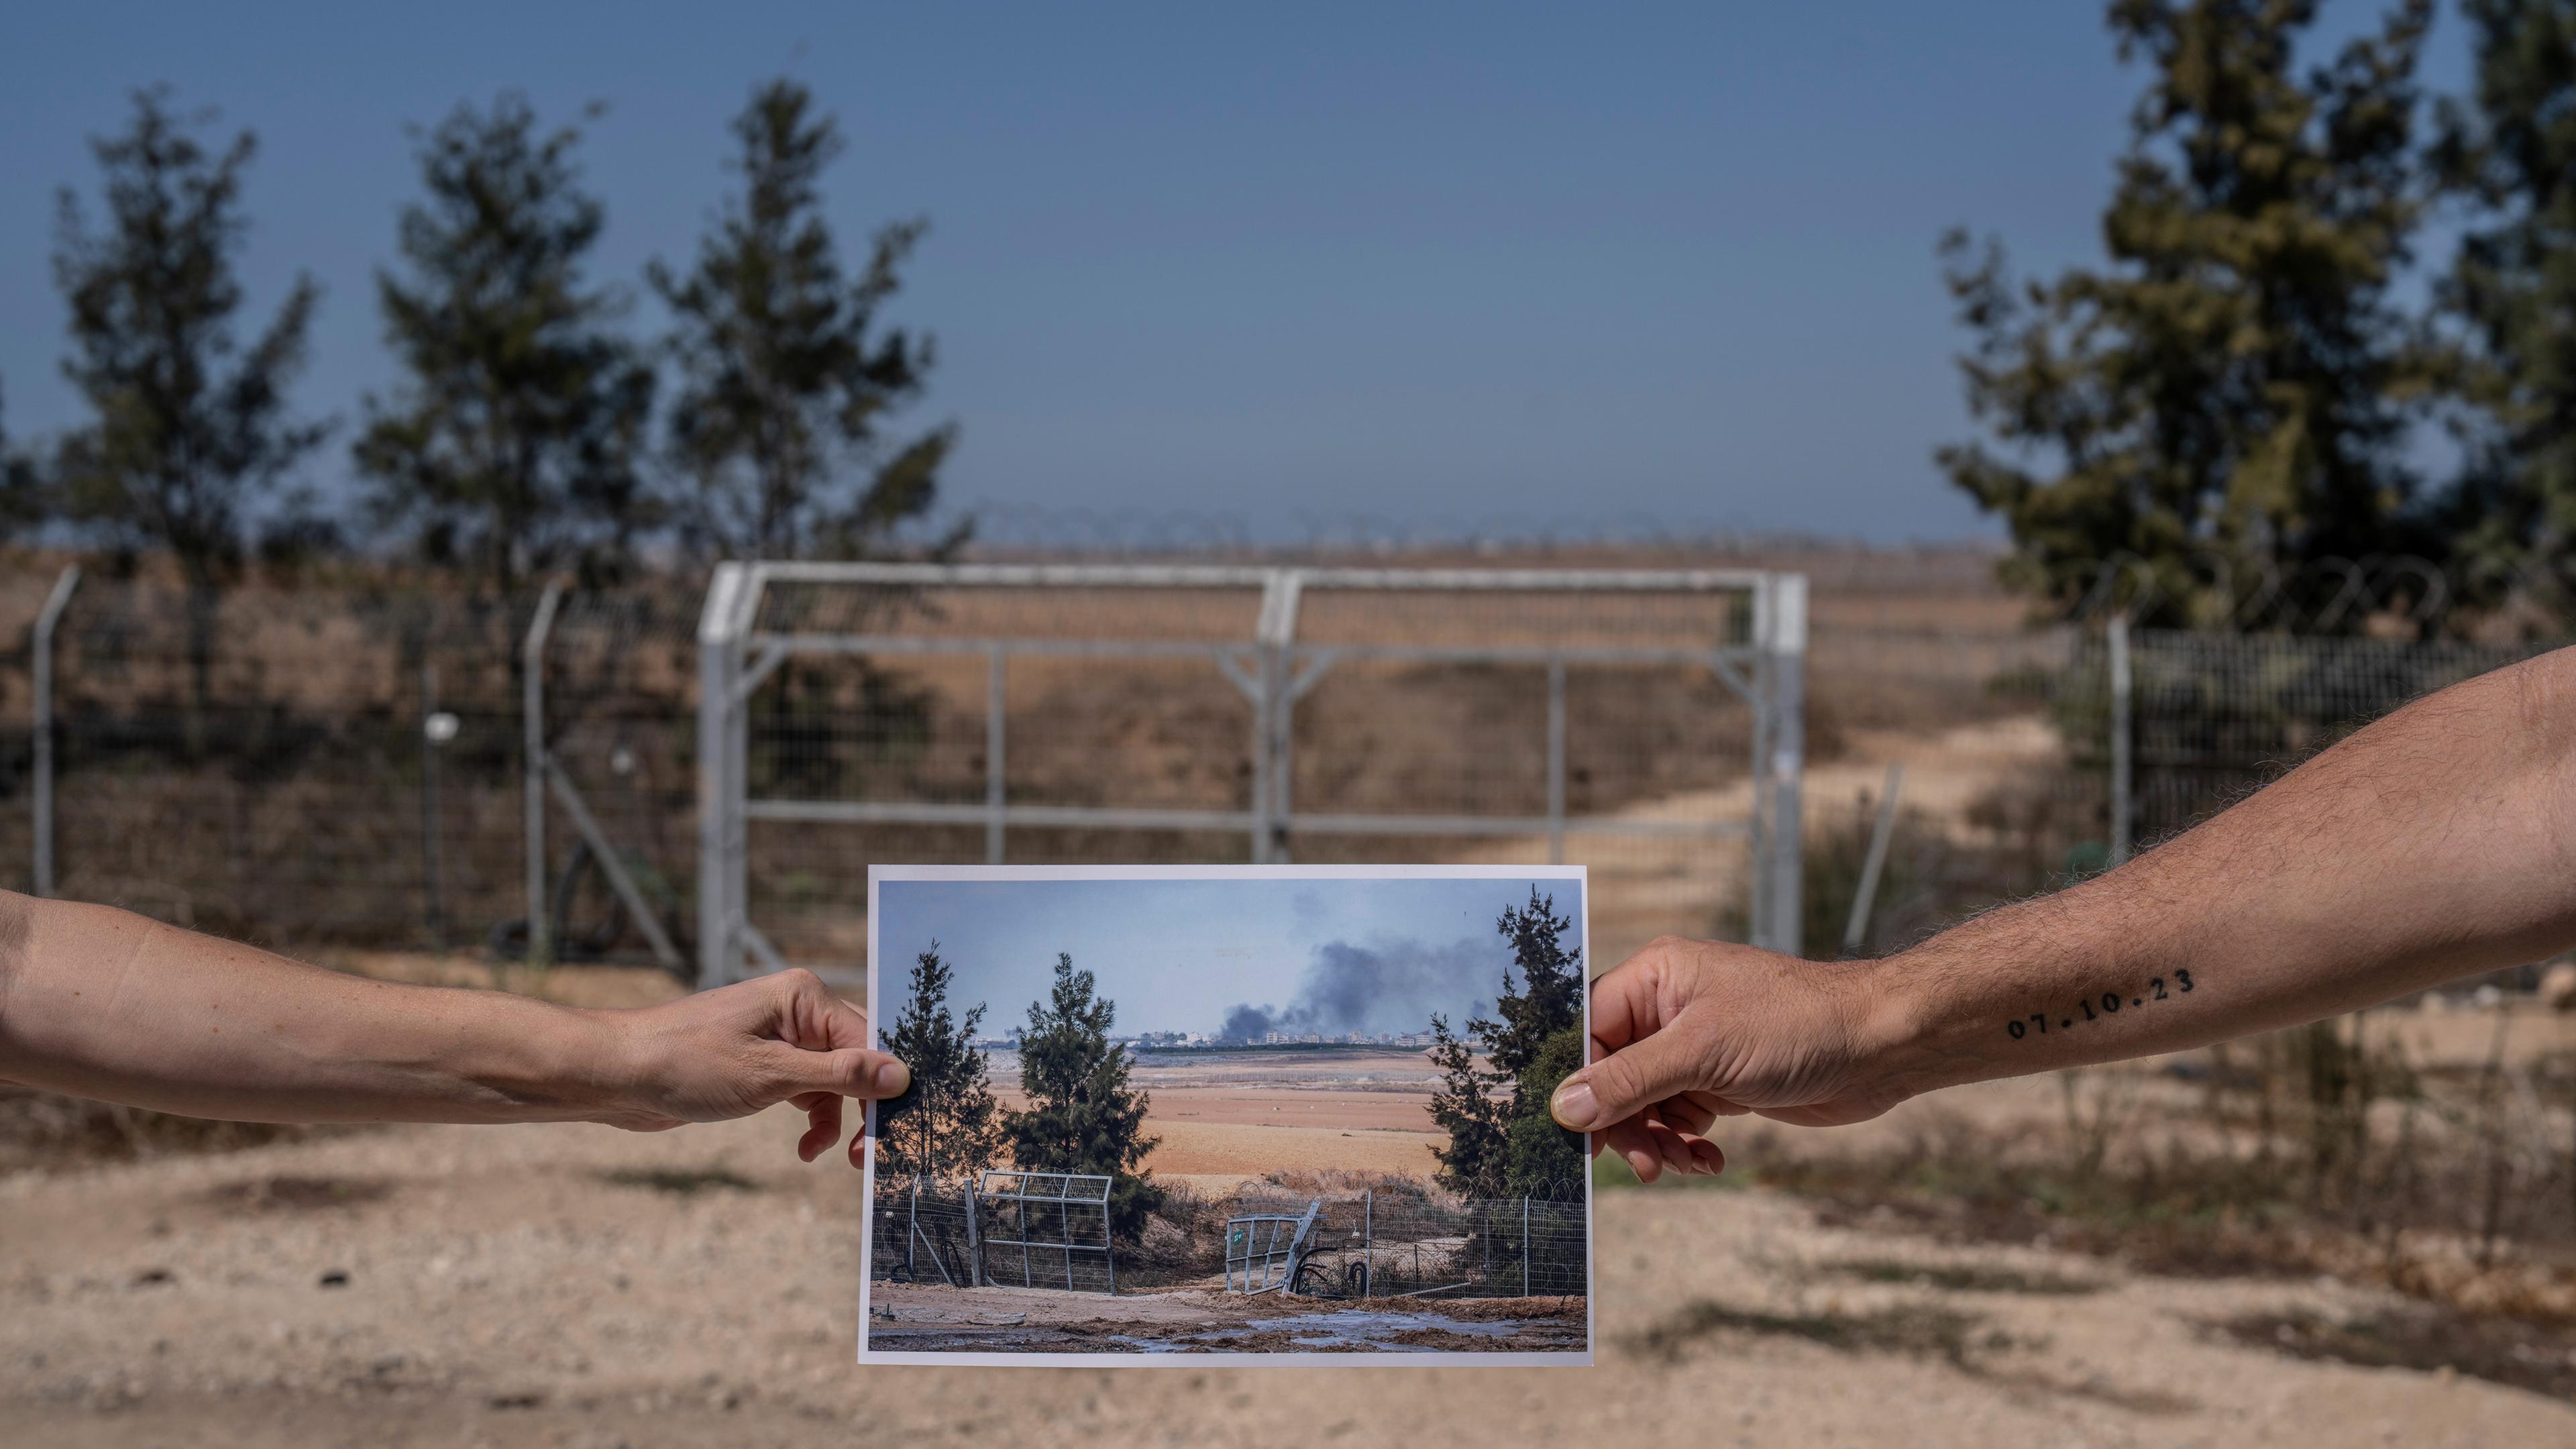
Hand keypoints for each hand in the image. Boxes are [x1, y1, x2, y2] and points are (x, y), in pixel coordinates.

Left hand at [596, 969, 909, 1167]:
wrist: (618, 1075)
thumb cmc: (686, 1063)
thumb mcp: (770, 1074)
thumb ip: (839, 1074)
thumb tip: (900, 1073)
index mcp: (803, 997)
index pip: (869, 1040)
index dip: (884, 1086)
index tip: (894, 1131)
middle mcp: (797, 1011)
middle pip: (857, 1059)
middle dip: (865, 1106)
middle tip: (869, 1154)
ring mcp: (779, 1038)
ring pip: (834, 1081)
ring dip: (835, 1118)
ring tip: (828, 1154)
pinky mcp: (762, 1065)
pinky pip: (806, 1091)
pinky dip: (811, 1118)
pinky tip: (804, 1147)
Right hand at [1547, 937, 1914, 1182]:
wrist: (1878, 1047)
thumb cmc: (1794, 1026)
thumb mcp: (1702, 1053)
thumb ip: (1628, 1081)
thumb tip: (1563, 1107)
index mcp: (1655, 978)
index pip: (1587, 1029)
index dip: (1579, 1081)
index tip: (1577, 1132)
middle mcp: (1667, 1009)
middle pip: (1612, 1074)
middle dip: (1624, 1123)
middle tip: (1642, 1163)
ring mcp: (1695, 1047)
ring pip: (1644, 1104)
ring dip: (1656, 1141)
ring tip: (1683, 1164)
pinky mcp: (1719, 1080)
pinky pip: (1678, 1118)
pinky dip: (1685, 1144)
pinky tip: (1707, 1159)